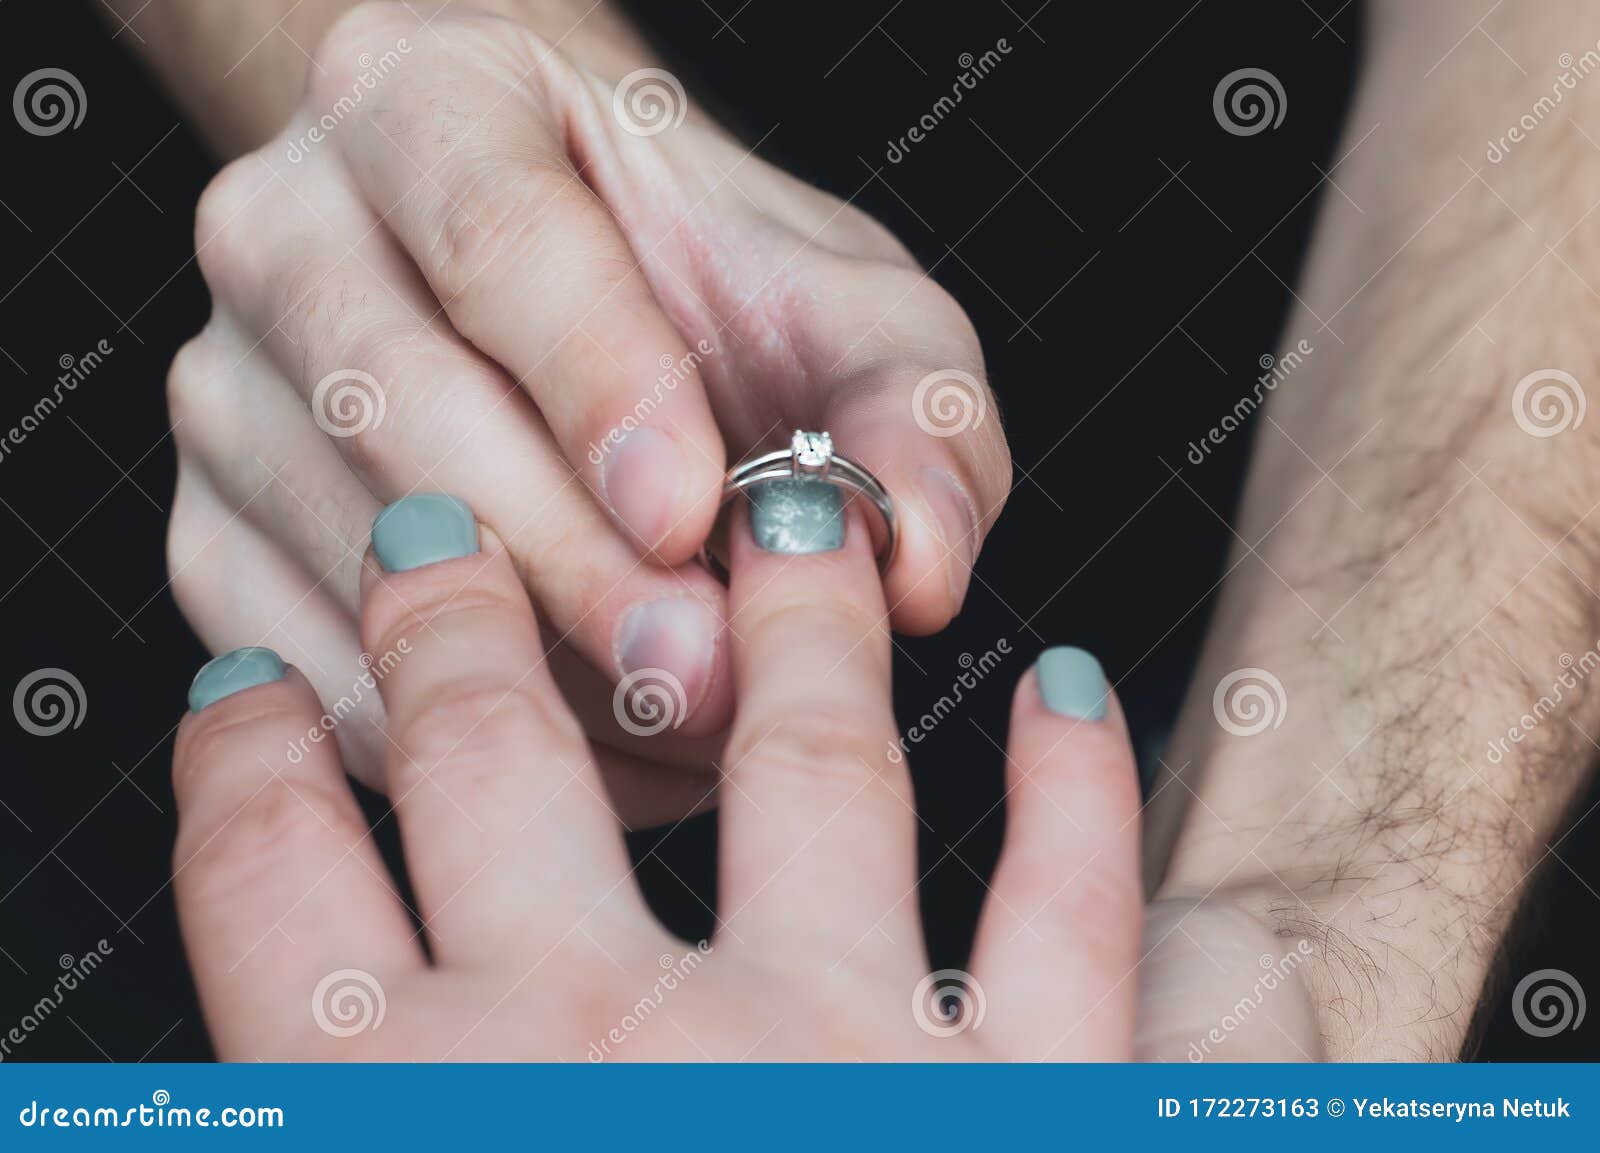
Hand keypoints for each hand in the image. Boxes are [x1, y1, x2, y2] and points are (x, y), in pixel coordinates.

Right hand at [164, 2, 1008, 820]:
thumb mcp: (840, 303)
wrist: (558, 280)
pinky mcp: (213, 534)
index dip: (595, 380)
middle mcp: (288, 230)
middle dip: (566, 564)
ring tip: (679, 719)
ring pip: (349, 555)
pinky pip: (311, 668)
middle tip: (700, 672)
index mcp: (428, 99)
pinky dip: (451, 737)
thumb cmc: (699, 278)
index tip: (690, 509)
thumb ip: (908, 410)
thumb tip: (915, 563)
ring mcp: (229, 390)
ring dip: (525, 670)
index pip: (494, 229)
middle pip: (399, 406)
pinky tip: (590, 749)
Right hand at [171, 490, 1309, 1060]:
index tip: (247, 700)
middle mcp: (615, 1055)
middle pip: (506, 774)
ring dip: (791, 630)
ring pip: (806, 767)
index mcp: (418, 1132)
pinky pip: (1068, 918)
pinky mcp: (1037, 1108)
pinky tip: (1074, 702)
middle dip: (458, 638)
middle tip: (443, 539)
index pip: (282, 903)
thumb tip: (261, 1084)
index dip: (250, 780)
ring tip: (790, 514)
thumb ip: (315, 1133)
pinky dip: (1078, 805)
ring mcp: (840, 1059)